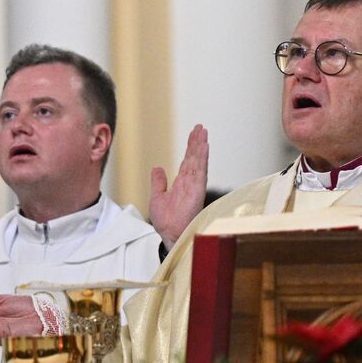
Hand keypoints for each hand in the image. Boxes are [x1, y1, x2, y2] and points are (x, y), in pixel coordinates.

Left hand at [149, 124, 208, 248]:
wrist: (169, 234)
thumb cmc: (166, 221)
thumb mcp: (157, 197)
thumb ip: (158, 182)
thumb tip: (158, 168)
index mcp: (181, 183)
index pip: (187, 161)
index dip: (191, 148)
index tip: (194, 134)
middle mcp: (189, 182)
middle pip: (194, 158)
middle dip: (197, 142)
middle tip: (200, 127)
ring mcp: (194, 185)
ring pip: (198, 161)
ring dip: (201, 146)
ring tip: (203, 132)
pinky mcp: (197, 189)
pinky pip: (200, 170)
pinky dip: (202, 158)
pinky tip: (204, 146)